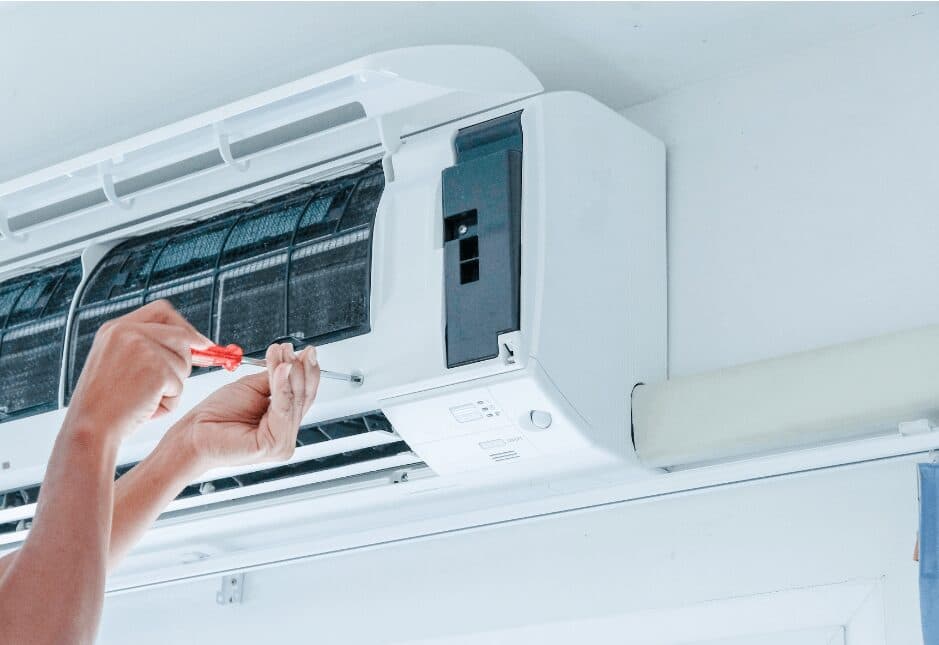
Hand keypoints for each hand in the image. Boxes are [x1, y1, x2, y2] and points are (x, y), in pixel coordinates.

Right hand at [65, 300, 211, 440]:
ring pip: (183, 363)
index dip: (184, 326)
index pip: (162, 311)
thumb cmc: (103, 405)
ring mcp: (143, 349)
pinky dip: (169, 402)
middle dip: (186, 359)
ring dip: (172, 387)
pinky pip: (180, 386)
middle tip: (172, 383)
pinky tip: (146, 409)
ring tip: (144, 400)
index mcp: (115, 328)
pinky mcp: (157, 369)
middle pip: (181, 335)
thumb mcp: (116, 363)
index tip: (200, 342)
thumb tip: (194, 343)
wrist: (89, 428)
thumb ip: (146, 347)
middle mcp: (128, 332)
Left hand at [175, 343, 319, 471]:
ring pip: (295, 401)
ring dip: (290, 372)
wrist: (194, 433)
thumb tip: (292, 362)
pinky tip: (281, 369)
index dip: (308, 371)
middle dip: (299, 369)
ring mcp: (282, 443)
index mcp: (282, 423)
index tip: (306, 351)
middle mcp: (286, 436)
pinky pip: (283, 410)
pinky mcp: (274, 446)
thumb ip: (275, 380)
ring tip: (283, 353)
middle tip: (292, 349)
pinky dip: (282, 386)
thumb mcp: (252, 388)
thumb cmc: (216, 416)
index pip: (304, 395)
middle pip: (303, 397)